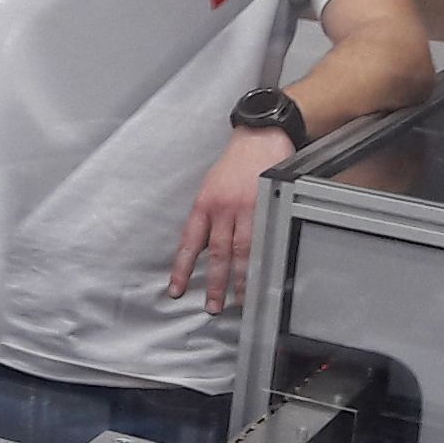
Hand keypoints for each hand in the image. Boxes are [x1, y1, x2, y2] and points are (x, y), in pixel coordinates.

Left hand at [166, 127, 293, 314]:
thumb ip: (208, 214)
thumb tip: (203, 244)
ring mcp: (247, 209)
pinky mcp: (267, 206)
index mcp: (204, 204)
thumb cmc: (235, 161)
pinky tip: (262, 273)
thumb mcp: (211, 185)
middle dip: (212, 283)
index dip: (181, 269)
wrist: (259, 136)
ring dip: (239, 279)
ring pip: (240, 251)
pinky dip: (262, 259)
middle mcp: (222, 209)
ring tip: (238, 300)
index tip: (176, 290)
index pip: (189, 243)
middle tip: (211, 306)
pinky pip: (263, 238)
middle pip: (215, 253)